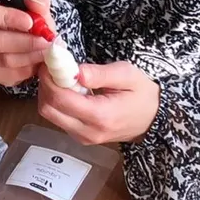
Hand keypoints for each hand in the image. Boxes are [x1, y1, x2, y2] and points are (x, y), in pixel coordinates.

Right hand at [0, 0, 54, 85]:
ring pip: (4, 60)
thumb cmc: (27, 22)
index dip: (6, 18)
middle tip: (46, 42)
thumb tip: (34, 2)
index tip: (30, 22)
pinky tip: (35, 62)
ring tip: (45, 52)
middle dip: (25, 42)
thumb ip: (38, 1)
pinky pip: (9, 75)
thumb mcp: (36, 8)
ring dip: (30, 57)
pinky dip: (28, 70)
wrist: (27, 41)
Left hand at [36, 59, 160, 144]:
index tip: (50, 61)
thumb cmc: (143, 94)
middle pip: (48, 109)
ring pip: (49, 115)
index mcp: (100, 116)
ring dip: (49, 93)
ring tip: (62, 77)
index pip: (59, 98)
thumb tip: (75, 71)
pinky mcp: (80, 137)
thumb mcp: (127, 75)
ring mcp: (83, 138)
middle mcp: (88, 131)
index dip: (48, 78)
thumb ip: (100, 73)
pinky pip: (58, 119)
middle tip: (52, 68)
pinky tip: (68, 89)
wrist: (154, 119)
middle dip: (45, 85)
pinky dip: (56, 102)